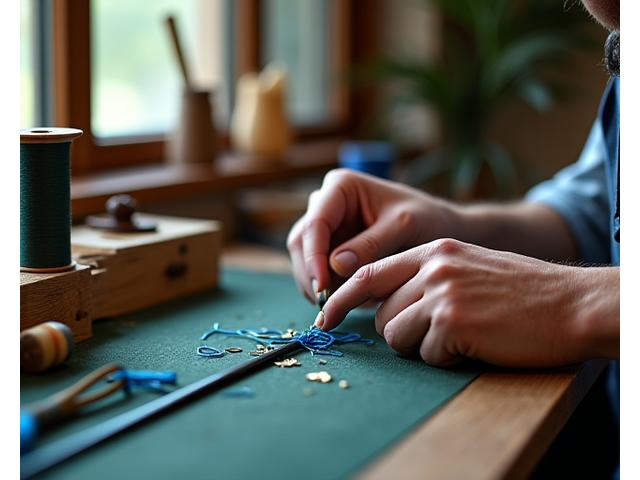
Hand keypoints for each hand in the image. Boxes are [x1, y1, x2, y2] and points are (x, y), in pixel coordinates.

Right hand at [286, 169, 459, 302]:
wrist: (440, 229)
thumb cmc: (426, 219)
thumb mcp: (403, 227)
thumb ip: (371, 244)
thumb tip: (336, 265)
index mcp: (340, 187)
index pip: (315, 224)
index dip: (314, 257)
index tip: (322, 286)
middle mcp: (326, 203)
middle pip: (302, 242)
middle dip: (312, 274)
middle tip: (328, 305)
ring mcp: (326, 227)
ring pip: (305, 260)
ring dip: (318, 285)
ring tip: (344, 304)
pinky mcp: (330, 248)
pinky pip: (317, 271)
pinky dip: (328, 288)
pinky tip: (348, 300)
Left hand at [318, 238, 618, 366]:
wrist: (571, 302)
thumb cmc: (522, 292)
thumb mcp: (468, 267)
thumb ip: (425, 277)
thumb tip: (387, 304)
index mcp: (433, 250)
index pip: (369, 273)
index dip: (342, 298)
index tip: (325, 318)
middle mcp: (432, 266)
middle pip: (383, 313)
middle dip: (403, 332)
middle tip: (440, 333)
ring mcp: (442, 291)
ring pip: (398, 335)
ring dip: (425, 346)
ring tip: (462, 335)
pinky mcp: (453, 320)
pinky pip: (428, 354)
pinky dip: (448, 358)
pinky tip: (476, 343)